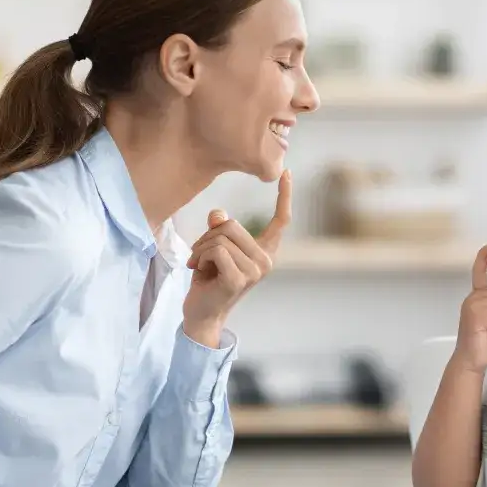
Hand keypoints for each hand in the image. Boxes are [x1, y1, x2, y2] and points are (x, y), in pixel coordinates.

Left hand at [182, 170, 291, 344]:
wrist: (201, 314)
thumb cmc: (208, 280)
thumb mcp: (214, 248)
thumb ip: (220, 230)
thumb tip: (219, 214)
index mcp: (265, 251)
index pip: (281, 221)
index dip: (284, 196)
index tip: (287, 172)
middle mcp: (266, 261)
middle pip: (232, 226)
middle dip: (208, 237)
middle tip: (201, 256)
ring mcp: (255, 271)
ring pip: (221, 237)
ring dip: (201, 248)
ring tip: (200, 265)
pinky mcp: (240, 278)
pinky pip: (216, 250)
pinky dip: (200, 257)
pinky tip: (199, 271)